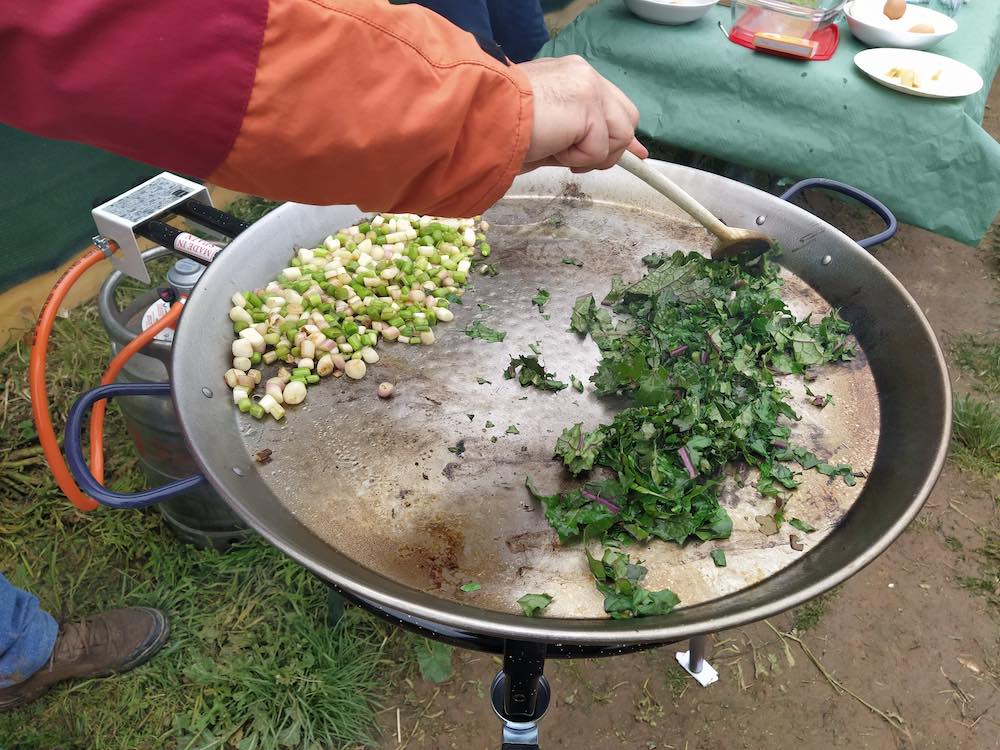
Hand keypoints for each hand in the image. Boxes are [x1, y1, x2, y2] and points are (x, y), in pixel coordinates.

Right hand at [518, 55, 647, 173]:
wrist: (482, 119)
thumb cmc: (505, 129)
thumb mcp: (555, 133)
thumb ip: (589, 135)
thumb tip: (633, 153)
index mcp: (574, 76)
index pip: (615, 105)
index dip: (619, 133)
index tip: (633, 154)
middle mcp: (584, 75)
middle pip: (628, 119)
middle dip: (609, 148)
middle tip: (574, 159)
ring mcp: (589, 87)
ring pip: (620, 136)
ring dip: (588, 155)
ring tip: (556, 148)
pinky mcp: (588, 106)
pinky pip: (599, 151)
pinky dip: (574, 160)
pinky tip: (551, 146)